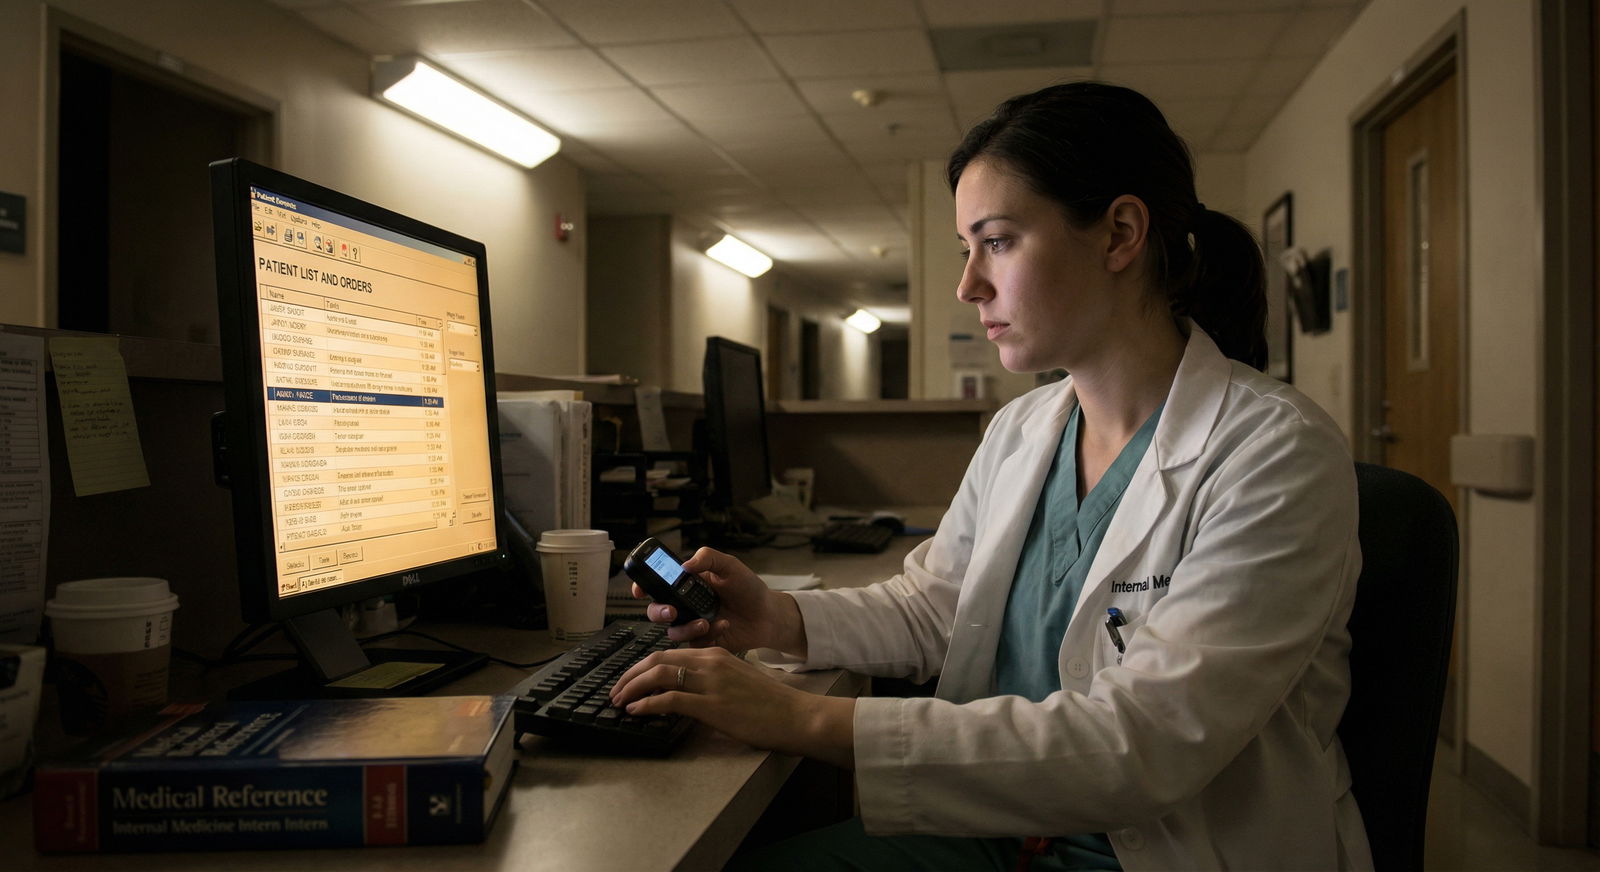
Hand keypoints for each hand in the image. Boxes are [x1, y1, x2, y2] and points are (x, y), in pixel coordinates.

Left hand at [609, 647, 852, 768]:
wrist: (796, 715)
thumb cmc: (772, 704)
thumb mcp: (738, 681)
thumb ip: (712, 681)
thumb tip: (686, 694)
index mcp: (715, 654)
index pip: (669, 653)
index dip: (643, 666)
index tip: (629, 680)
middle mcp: (709, 662)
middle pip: (657, 660)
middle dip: (630, 675)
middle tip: (615, 690)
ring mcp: (709, 682)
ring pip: (657, 675)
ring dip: (631, 688)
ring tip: (618, 701)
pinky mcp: (710, 705)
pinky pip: (668, 699)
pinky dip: (646, 704)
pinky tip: (635, 712)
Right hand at [633, 547, 805, 654]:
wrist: (768, 614)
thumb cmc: (749, 588)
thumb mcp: (730, 565)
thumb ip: (708, 557)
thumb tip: (684, 565)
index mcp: (687, 584)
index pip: (656, 584)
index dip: (642, 586)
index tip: (639, 590)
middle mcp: (686, 604)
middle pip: (656, 610)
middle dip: (658, 612)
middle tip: (671, 611)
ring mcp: (693, 624)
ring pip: (672, 631)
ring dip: (685, 627)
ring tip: (705, 622)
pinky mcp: (703, 642)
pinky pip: (693, 644)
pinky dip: (706, 636)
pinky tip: (723, 625)